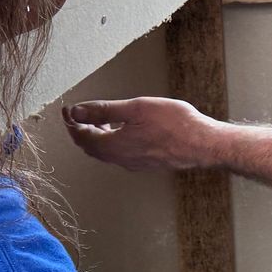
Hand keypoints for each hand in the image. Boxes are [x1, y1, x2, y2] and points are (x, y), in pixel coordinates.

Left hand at [63, 97, 223, 170]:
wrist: (203, 144)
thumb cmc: (176, 124)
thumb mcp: (137, 108)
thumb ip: (104, 111)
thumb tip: (76, 112)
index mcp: (114, 146)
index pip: (81, 136)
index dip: (71, 122)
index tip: (67, 109)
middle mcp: (121, 159)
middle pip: (90, 147)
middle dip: (80, 130)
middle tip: (77, 114)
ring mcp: (133, 163)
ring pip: (104, 152)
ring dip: (95, 137)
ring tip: (97, 119)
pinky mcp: (145, 163)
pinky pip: (119, 154)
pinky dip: (110, 142)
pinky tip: (120, 130)